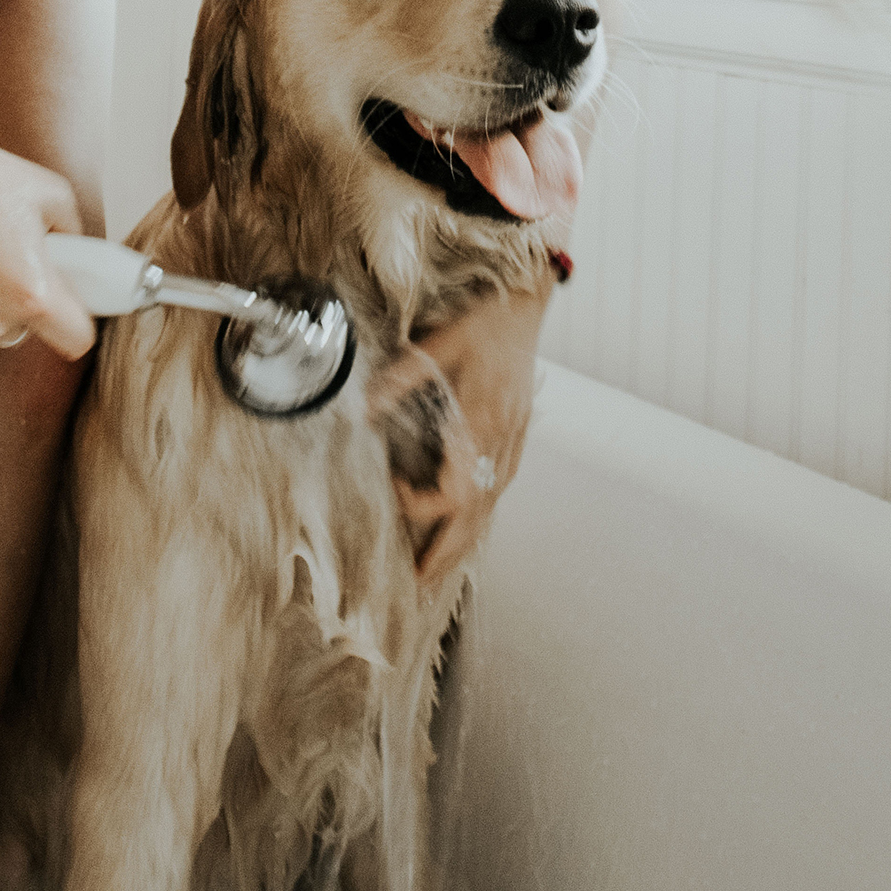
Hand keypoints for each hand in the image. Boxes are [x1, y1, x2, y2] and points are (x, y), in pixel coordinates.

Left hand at [369, 291, 547, 586]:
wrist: (527, 304)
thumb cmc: (484, 321)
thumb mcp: (440, 343)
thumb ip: (401, 379)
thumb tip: (362, 411)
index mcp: (482, 423)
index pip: (453, 491)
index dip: (422, 506)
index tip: (394, 494)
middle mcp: (501, 441)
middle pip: (475, 515)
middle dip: (448, 553)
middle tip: (420, 587)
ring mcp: (513, 441)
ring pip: (490, 506)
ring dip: (465, 541)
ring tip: (439, 571)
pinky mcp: (516, 436)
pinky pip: (498, 488)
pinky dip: (481, 514)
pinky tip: (467, 526)